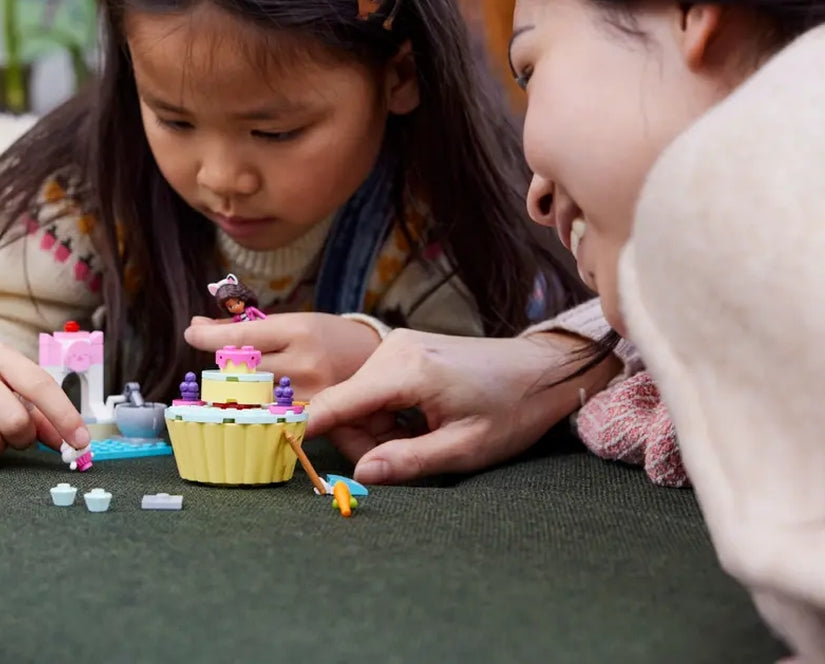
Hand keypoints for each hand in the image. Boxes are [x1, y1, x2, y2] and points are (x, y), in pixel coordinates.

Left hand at [183, 312, 381, 397]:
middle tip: (223, 360)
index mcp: (300, 331)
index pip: (242, 336)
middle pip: (241, 369)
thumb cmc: (328, 337)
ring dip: (235, 389)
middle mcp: (304, 364)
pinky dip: (255, 409)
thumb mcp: (294, 321)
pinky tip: (253, 402)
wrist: (374, 360)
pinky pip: (270, 416)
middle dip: (224, 364)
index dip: (209, 336)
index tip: (192, 332)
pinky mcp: (314, 417)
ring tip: (239, 380)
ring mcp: (309, 395)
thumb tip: (198, 326)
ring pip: (251, 396)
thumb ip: (250, 328)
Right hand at [304, 328, 621, 483]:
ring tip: (422, 440)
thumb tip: (360, 476)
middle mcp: (394, 350)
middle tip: (400, 462)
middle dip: (361, 441)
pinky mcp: (404, 350)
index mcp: (407, 371)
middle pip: (344, 405)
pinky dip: (385, 414)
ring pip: (357, 399)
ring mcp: (398, 346)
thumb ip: (408, 461)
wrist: (543, 371)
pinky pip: (373, 389)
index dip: (306, 430)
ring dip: (375, 429)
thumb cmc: (512, 410)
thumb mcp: (465, 448)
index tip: (281, 452)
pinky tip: (418, 423)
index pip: (336, 402)